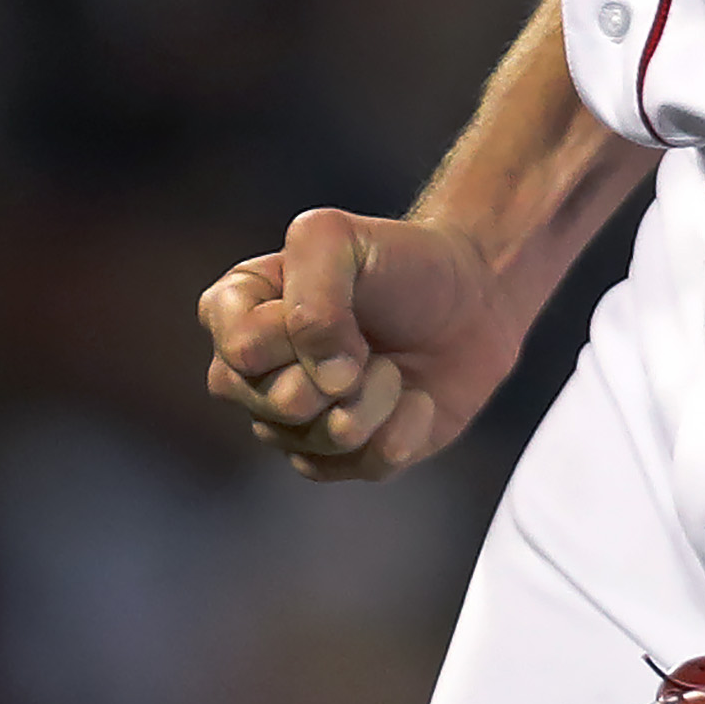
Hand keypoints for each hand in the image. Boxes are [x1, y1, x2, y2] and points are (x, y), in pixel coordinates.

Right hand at [200, 209, 526, 480]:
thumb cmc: (397, 261)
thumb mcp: (338, 238)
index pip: (242, 350)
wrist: (469, 298)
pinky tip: (415, 400)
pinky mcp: (342, 458)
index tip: (339, 298)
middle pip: (278, 405)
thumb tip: (325, 381)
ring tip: (392, 364)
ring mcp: (294, 422)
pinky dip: (404, 428)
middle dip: (342, 372)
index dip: (299, 332)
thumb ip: (313, 291)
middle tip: (367, 340)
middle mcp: (253, 374)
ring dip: (378, 398)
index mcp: (235, 312)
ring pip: (322, 441)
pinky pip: (363, 466)